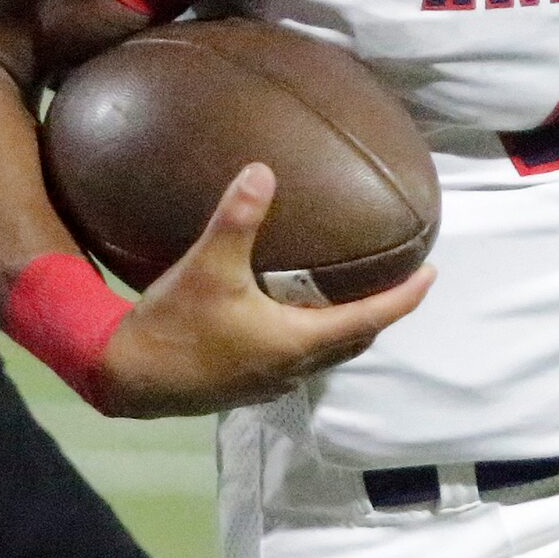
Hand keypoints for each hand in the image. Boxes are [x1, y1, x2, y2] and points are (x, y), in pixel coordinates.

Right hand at [93, 163, 433, 418]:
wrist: (127, 378)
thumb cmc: (176, 324)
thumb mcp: (207, 266)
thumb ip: (237, 218)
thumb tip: (263, 170)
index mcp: (297, 340)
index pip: (370, 319)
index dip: (404, 297)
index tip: (432, 274)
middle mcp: (292, 367)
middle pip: (353, 341)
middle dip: (379, 313)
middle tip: (396, 280)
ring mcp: (268, 382)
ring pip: (325, 354)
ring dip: (344, 328)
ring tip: (349, 294)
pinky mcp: (245, 387)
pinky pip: (296, 360)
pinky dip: (310, 338)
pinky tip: (289, 317)